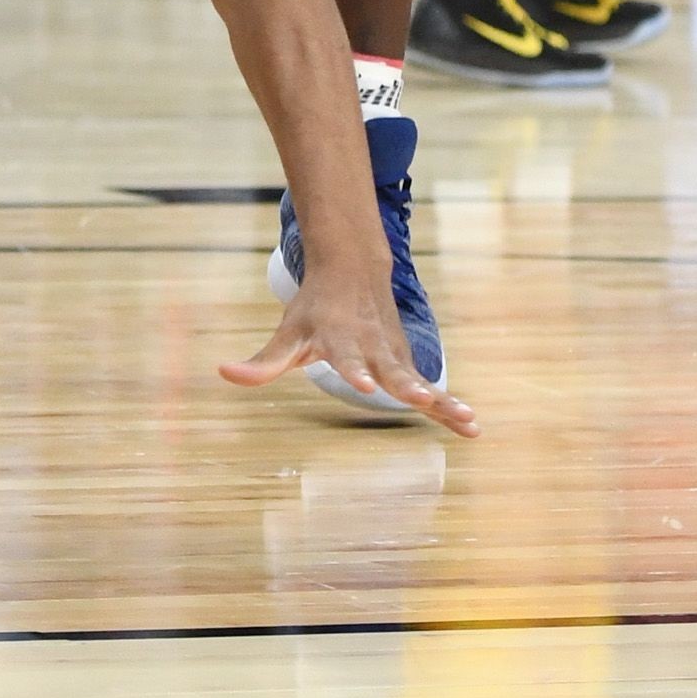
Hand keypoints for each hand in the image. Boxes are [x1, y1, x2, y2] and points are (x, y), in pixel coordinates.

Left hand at [220, 263, 477, 436]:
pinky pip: (433, 389)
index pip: (347, 359)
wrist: (353, 269)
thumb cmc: (315, 310)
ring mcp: (394, 355)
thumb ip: (260, 363)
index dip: (355, 372)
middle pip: (391, 370)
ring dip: (442, 400)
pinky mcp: (409, 364)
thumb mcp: (287, 334)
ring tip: (465, 421)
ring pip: (420, 380)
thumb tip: (223, 374)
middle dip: (407, 386)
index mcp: (341, 340)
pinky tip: (473, 428)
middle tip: (423, 400)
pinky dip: (453, 406)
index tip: (364, 386)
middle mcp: (372, 347)